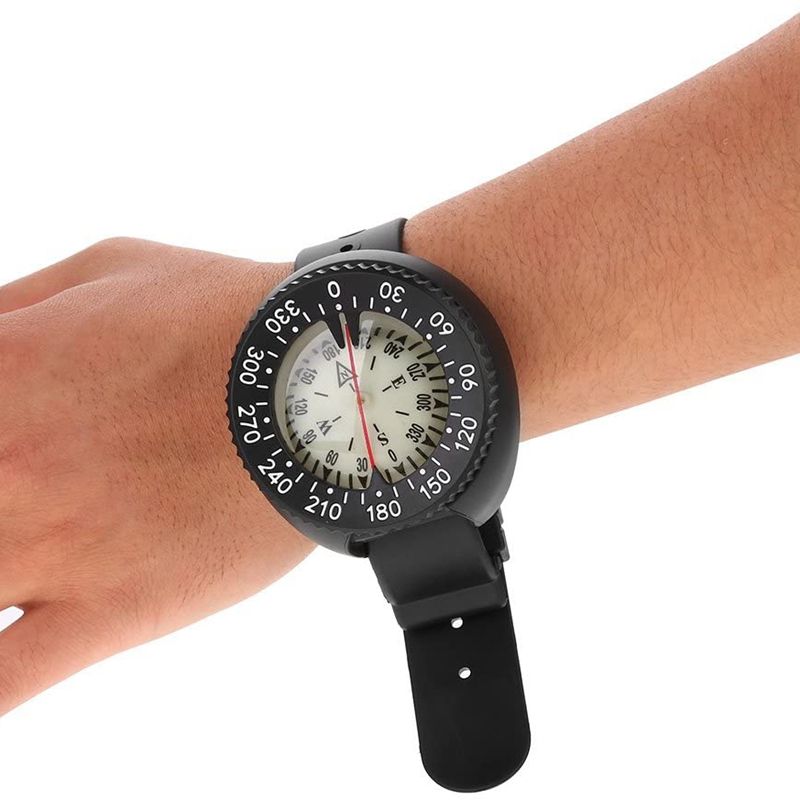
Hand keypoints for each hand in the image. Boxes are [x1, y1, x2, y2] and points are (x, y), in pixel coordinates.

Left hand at [0, 238, 313, 714]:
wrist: (327, 386)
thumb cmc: (227, 316)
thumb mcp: (109, 267)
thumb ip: (14, 307)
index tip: (9, 443)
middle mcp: (4, 468)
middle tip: (26, 494)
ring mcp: (53, 547)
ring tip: (22, 558)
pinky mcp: (112, 609)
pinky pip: (4, 683)